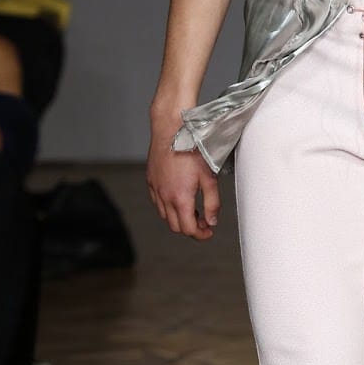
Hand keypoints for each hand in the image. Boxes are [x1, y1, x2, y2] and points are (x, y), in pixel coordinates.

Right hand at [146, 120, 221, 238]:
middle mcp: (164, 197)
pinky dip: (168, 206)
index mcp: (180, 198)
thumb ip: (212, 203)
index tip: (208, 231)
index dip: (200, 235)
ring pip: (165, 215)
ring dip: (179, 217)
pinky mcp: (151, 181)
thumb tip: (212, 221)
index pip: (188, 229)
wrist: (172, 129)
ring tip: (192, 208)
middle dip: (190, 228)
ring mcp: (155, 189)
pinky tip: (178, 197)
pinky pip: (157, 202)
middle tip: (203, 221)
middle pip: (175, 226)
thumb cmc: (192, 148)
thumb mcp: (209, 177)